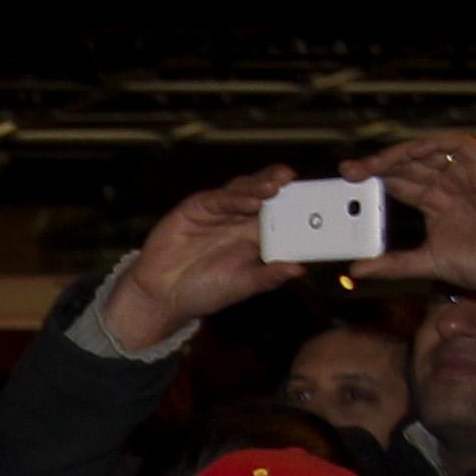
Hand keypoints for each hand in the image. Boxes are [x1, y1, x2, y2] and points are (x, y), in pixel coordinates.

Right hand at [101, 169, 306, 350]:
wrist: (161, 296)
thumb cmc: (202, 291)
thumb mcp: (240, 286)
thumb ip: (267, 276)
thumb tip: (299, 269)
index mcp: (253, 237)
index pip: (280, 214)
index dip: (295, 205)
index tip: (314, 202)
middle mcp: (237, 220)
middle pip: (263, 195)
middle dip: (280, 186)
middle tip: (295, 180)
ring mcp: (217, 212)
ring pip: (243, 191)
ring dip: (260, 186)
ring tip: (277, 185)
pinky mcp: (196, 208)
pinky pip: (218, 198)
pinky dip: (234, 198)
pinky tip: (250, 200)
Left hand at [343, 135, 475, 317]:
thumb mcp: (429, 264)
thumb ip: (394, 264)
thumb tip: (356, 270)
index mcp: (440, 203)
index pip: (402, 184)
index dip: (376, 181)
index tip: (347, 183)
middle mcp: (453, 184)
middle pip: (410, 166)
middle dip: (379, 166)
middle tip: (348, 171)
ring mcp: (470, 173)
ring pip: (429, 153)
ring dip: (399, 155)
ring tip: (372, 164)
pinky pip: (458, 145)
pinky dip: (433, 145)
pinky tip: (409, 152)